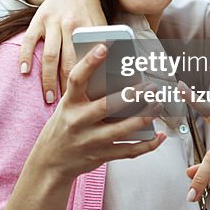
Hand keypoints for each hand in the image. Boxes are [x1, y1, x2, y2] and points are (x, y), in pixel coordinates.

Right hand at [18, 0, 105, 101]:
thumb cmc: (90, 10)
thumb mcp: (101, 22)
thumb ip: (105, 43)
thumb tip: (115, 71)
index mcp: (89, 26)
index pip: (88, 58)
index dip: (88, 81)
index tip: (88, 99)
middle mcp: (70, 24)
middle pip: (68, 61)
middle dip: (65, 85)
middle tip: (66, 106)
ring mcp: (52, 21)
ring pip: (50, 55)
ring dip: (48, 79)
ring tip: (49, 98)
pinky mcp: (37, 19)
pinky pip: (29, 40)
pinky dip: (25, 56)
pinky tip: (24, 72)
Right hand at [32, 44, 165, 180]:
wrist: (50, 163)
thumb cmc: (63, 127)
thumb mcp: (67, 106)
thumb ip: (86, 92)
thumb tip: (113, 68)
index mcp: (69, 104)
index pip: (77, 79)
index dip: (90, 62)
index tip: (104, 46)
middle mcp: (78, 122)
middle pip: (105, 106)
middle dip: (130, 96)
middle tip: (149, 85)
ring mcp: (90, 141)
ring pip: (121, 130)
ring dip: (143, 118)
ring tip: (157, 105)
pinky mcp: (101, 156)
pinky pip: (128, 151)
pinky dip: (147, 145)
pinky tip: (159, 136)